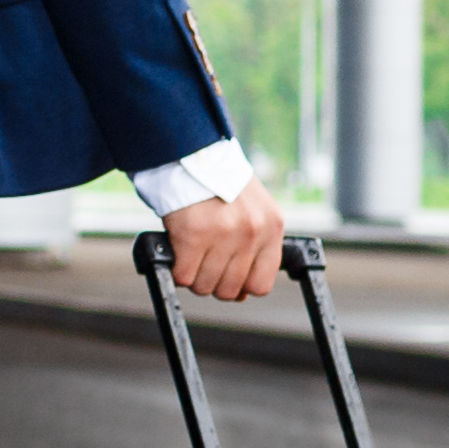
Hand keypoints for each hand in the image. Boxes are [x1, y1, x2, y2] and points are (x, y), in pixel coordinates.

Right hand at [163, 180, 288, 303]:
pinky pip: (183, 276)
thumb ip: (252, 247)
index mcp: (272, 226)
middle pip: (230, 290)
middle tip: (203, 262)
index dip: (241, 286)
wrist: (190, 152)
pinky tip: (177, 252)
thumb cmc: (218, 183)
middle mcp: (252, 232)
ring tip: (190, 255)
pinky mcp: (193, 235)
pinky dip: (176, 269)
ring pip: (205, 286)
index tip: (228, 276)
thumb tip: (241, 294)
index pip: (261, 284)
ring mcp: (224, 234)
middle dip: (213, 282)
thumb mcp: (251, 209)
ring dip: (193, 276)